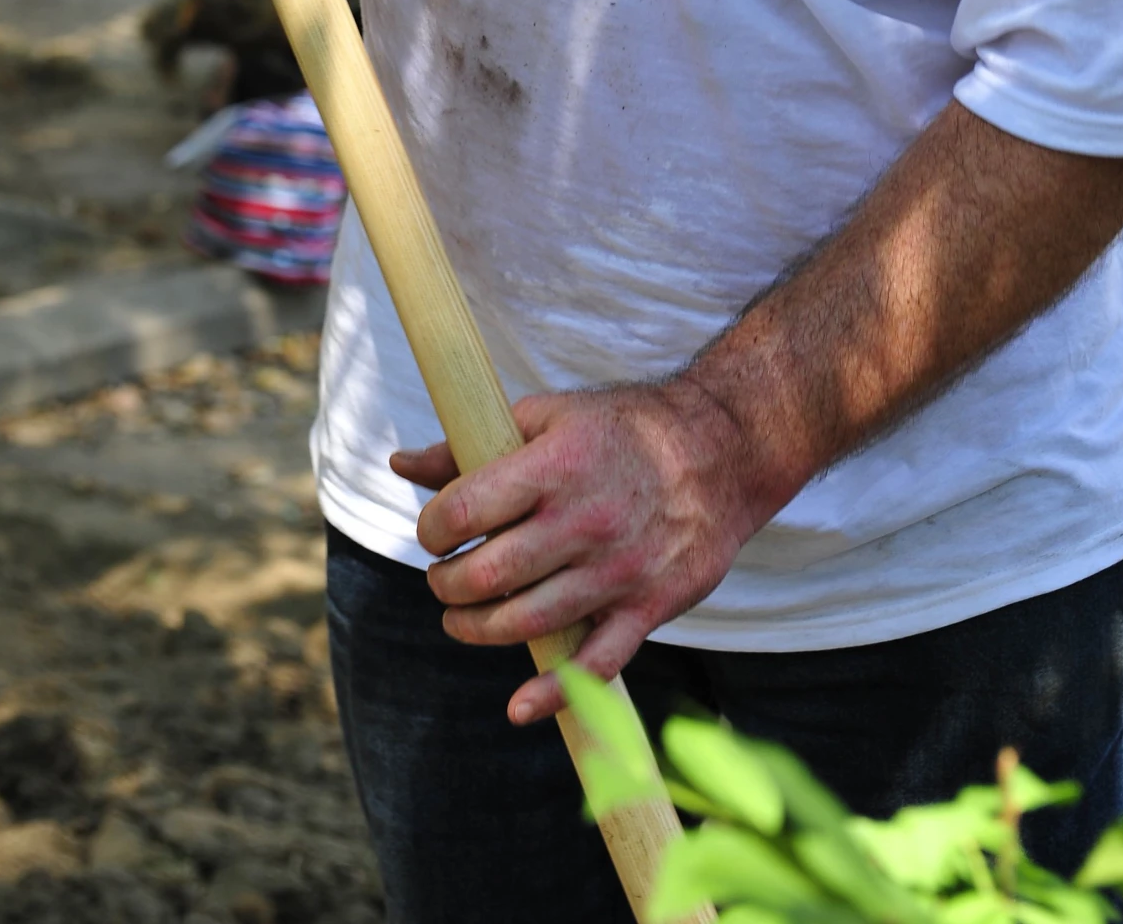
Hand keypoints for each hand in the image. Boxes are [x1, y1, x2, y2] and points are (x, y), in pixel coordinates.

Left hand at [391, 378, 759, 724]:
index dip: (433, 530)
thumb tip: (401, 465)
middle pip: (487, 576)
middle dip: (447, 586)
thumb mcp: (547, 416)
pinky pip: (598, 663)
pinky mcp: (648, 605)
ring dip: (478, 629)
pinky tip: (519, 706)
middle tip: (445, 579)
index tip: (435, 534)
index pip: (465, 513)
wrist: (722, 449)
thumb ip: (473, 447)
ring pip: (527, 622)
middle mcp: (583, 521)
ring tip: (464, 618)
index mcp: (554, 466)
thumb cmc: (623, 428)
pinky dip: (555, 693)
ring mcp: (617, 569)